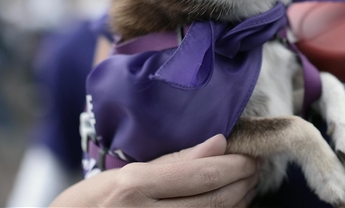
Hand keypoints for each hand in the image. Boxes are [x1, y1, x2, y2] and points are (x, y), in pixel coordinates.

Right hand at [50, 134, 258, 206]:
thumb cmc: (89, 204)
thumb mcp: (122, 174)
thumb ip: (171, 161)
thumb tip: (217, 142)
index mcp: (134, 188)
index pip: (200, 174)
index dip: (234, 164)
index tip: (250, 153)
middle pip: (214, 199)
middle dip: (243, 181)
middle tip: (255, 166)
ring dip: (240, 201)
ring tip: (247, 183)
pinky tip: (231, 205)